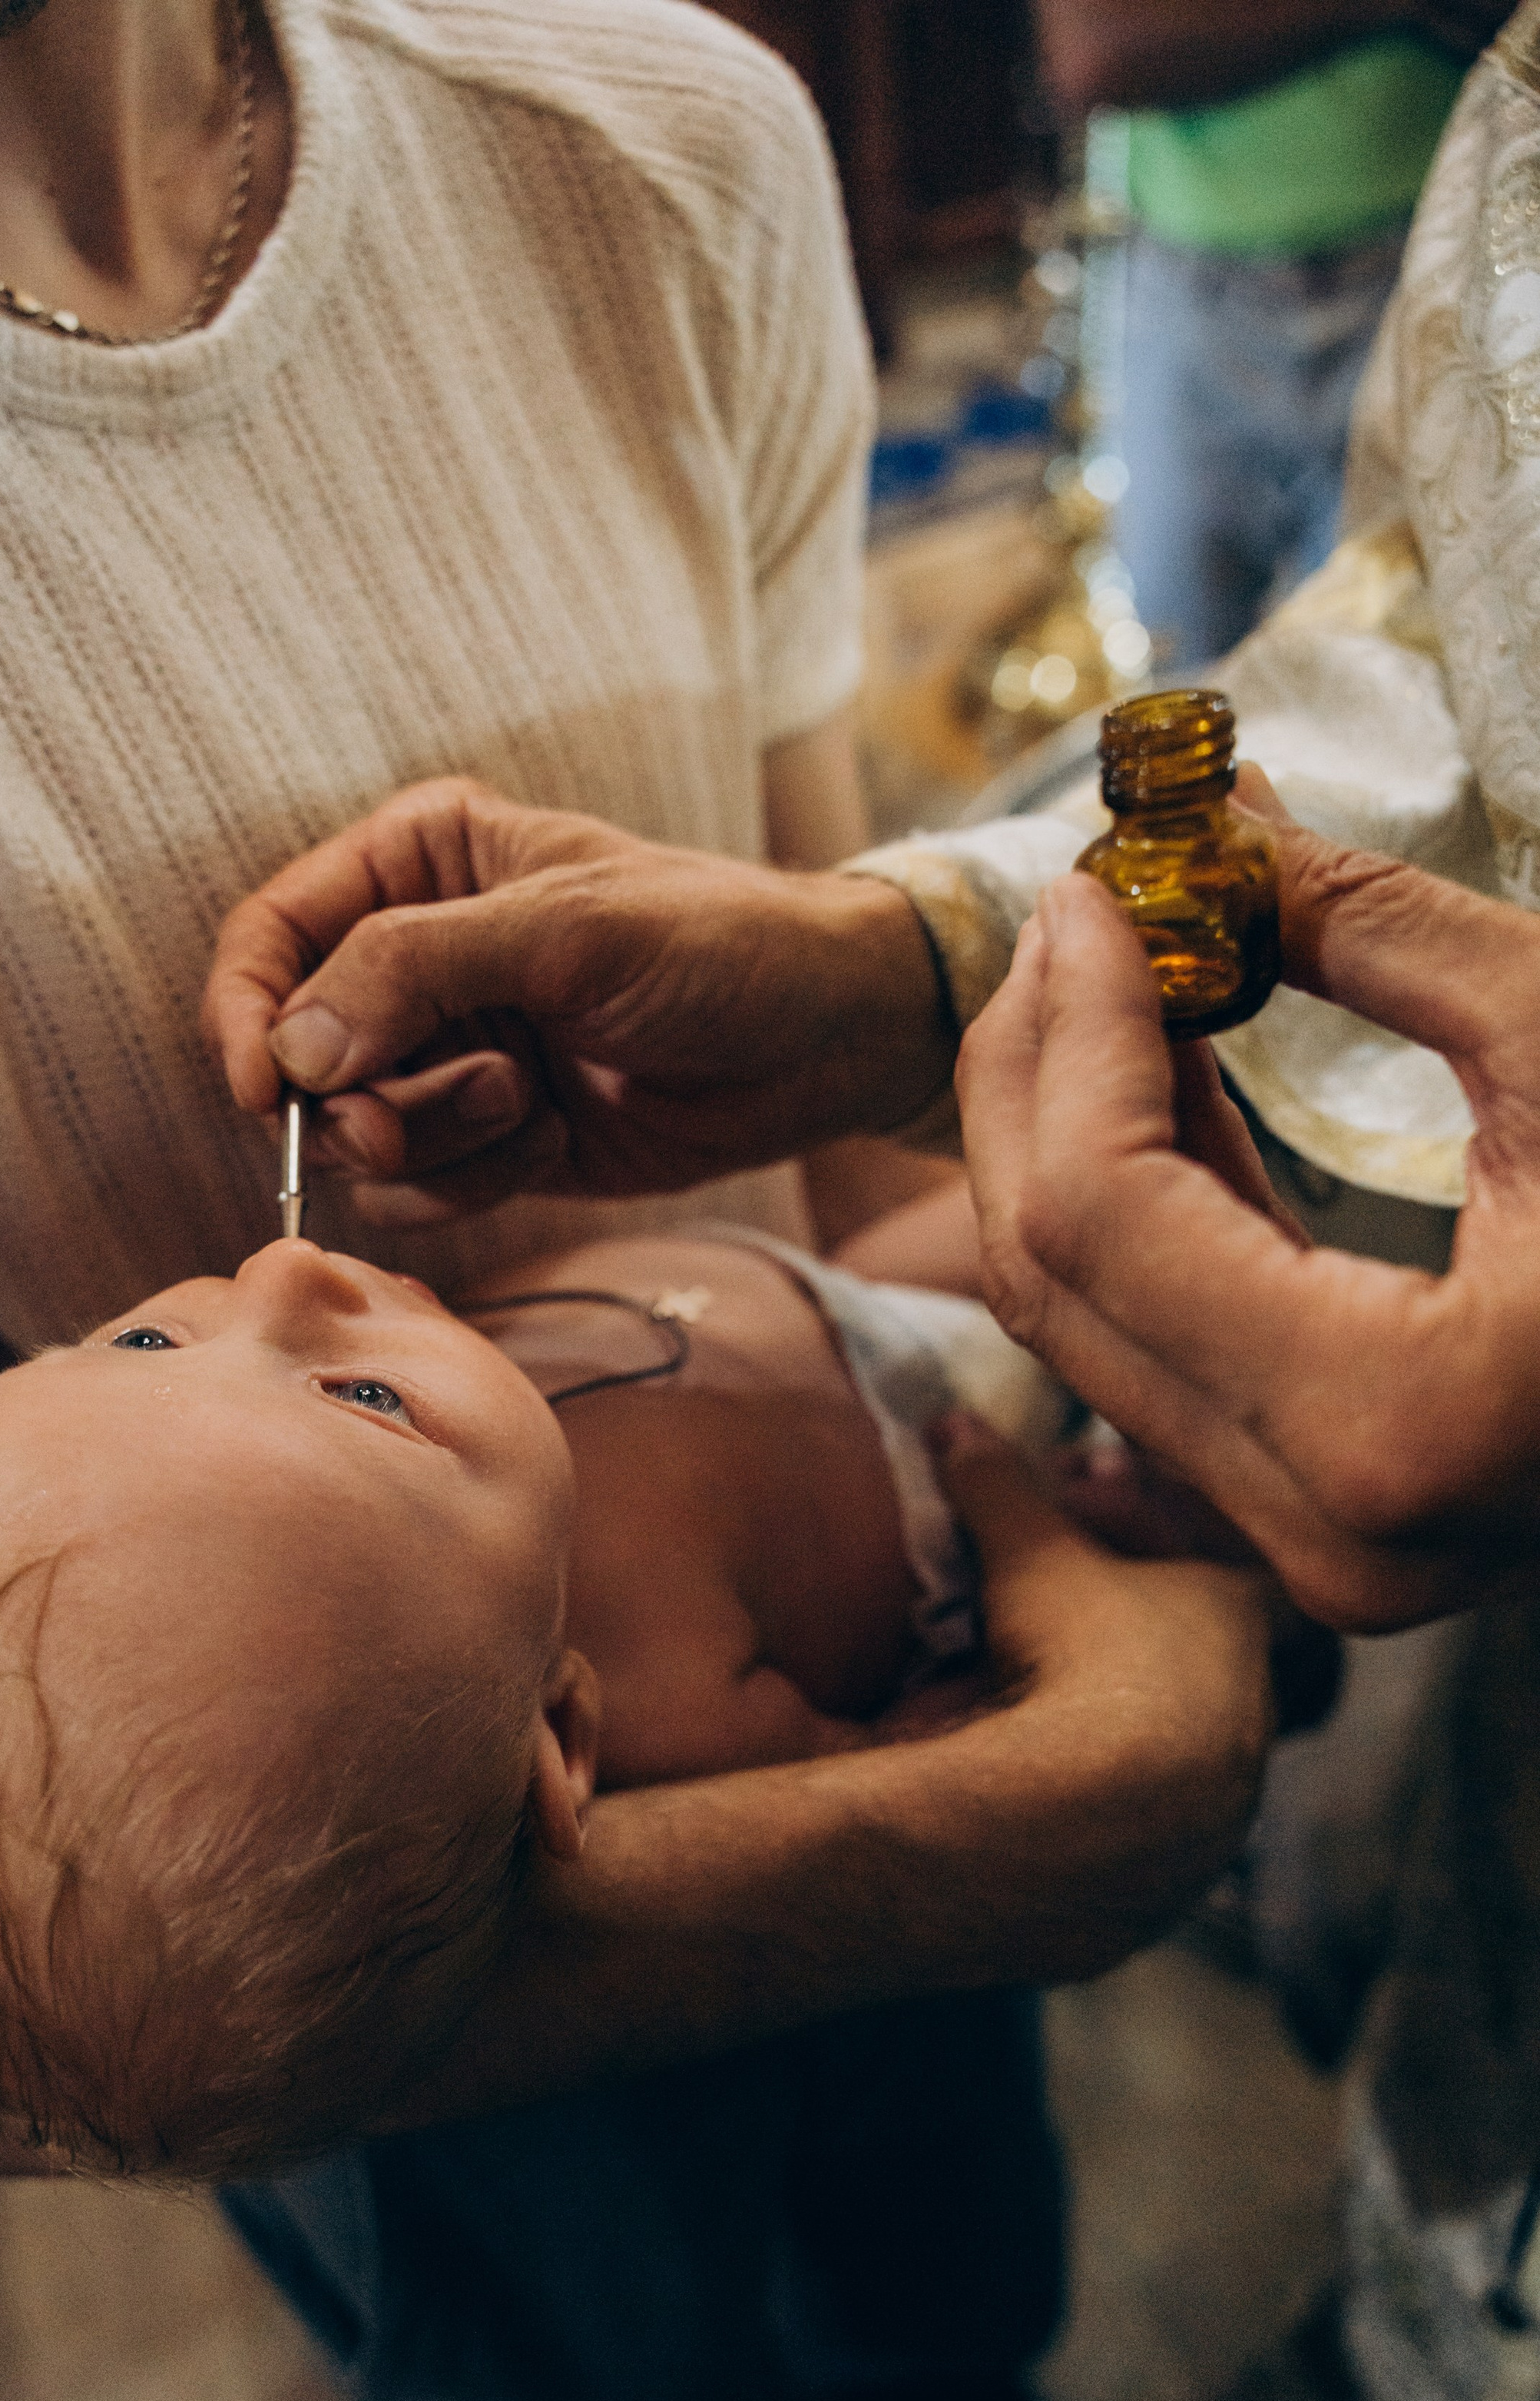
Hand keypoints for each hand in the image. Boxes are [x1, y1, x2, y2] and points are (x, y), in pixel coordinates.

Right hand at [204, 776, 950, 1223]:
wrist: (828, 1040)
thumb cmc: (715, 944)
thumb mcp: (562, 933)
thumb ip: (411, 974)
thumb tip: (290, 1054)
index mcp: (417, 862)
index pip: (270, 936)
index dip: (247, 1016)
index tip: (266, 1090)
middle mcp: (416, 955)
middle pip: (299, 1054)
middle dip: (361, 1099)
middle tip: (444, 1103)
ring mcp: (449, 1050)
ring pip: (356, 1132)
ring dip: (434, 1138)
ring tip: (528, 1102)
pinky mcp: (487, 1135)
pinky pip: (418, 1188)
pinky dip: (475, 1180)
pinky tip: (554, 1138)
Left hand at [959, 806, 1539, 1629]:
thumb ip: (1379, 935)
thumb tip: (1220, 821)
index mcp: (1391, 1431)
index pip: (1110, 1214)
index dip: (1072, 1029)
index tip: (1089, 882)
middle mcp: (1329, 1533)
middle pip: (1062, 1282)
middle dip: (1038, 1078)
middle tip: (1068, 912)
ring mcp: (1327, 1549)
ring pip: (1095, 1328)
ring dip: (1075, 1135)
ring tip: (1106, 966)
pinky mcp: (1338, 1516)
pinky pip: (1173, 1352)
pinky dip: (1149, 1209)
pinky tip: (1161, 1073)